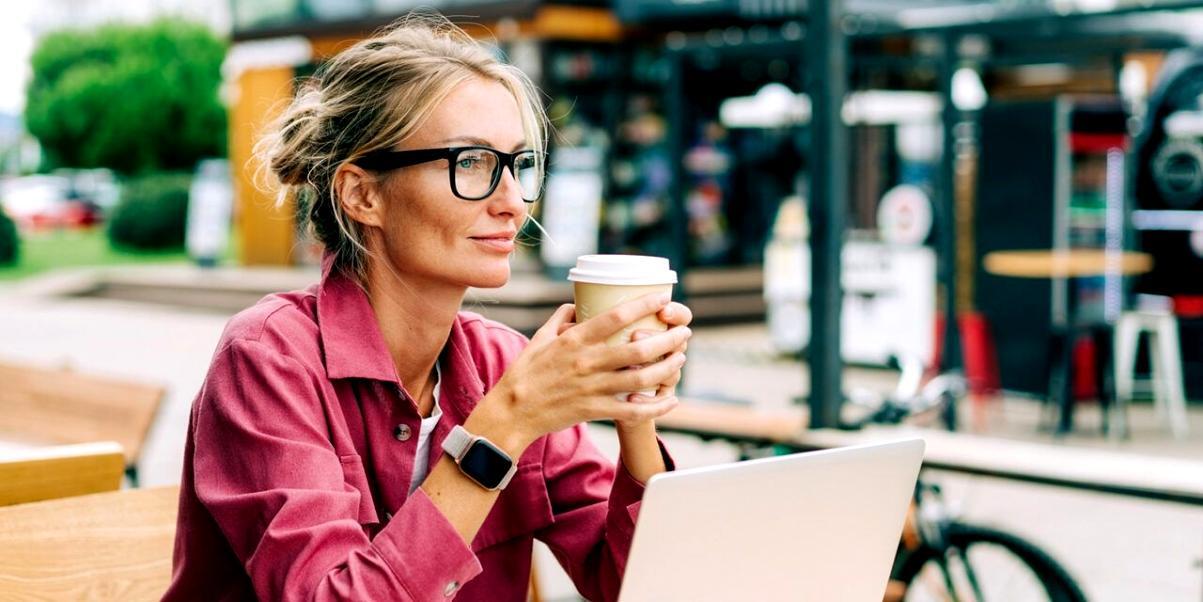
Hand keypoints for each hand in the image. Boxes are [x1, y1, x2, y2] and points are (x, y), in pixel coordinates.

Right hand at [486, 292, 692, 446]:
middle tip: (683, 333)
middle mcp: (587, 362)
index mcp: (575, 340)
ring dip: (667, 368)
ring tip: (681, 359)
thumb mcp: (540, 337)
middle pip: (638, 347)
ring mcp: (592, 387)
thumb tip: (577, 304)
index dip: (644, 304)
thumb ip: (561, 318)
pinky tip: (672, 400)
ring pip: (641, 377)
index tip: (663, 297)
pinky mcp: (595, 410)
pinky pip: (633, 409)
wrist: (512, 411)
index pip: (616, 316)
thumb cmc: (526, 373)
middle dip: (667, 339)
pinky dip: (656, 406)